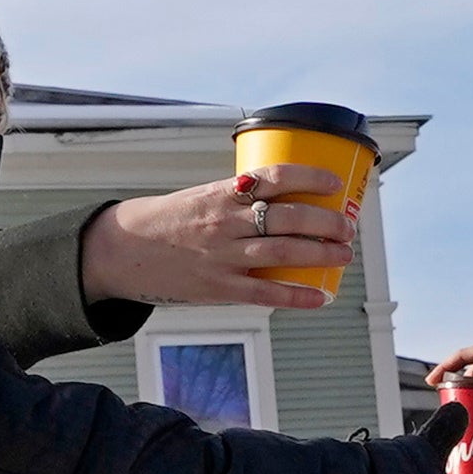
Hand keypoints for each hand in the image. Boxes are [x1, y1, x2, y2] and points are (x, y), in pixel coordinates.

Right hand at [82, 177, 347, 311]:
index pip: (275, 177)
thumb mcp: (205, 197)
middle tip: (346, 227)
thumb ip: (242, 200)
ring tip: (344, 254)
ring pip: (284, 253)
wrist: (126, 249)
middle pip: (289, 218)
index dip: (310, 178)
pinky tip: (320, 296)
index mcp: (223, 194)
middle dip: (326, 223)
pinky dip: (297, 295)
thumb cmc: (173, 220)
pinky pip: (265, 293)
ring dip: (321, 254)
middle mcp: (225, 222)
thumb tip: (289, 201)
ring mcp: (223, 256)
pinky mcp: (218, 288)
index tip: (334, 184)